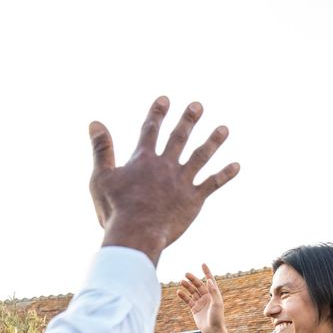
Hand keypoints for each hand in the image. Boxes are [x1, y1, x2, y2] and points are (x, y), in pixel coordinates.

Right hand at [89, 96, 239, 263]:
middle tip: (198, 106)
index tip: (165, 99)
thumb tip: (94, 122)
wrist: (136, 233)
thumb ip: (101, 149)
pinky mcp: (194, 199)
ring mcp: (182, 181)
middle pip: (180, 137)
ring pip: (202, 156)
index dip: (157, 113)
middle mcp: (166, 165)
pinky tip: (237, 165)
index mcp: (143, 159)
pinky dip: (225, 174)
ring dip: (214, 141)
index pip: (151, 130)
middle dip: (189, 120)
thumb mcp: (101, 177)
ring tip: (224, 129)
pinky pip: (213, 183)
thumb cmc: (115, 208)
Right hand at [177, 264, 228, 332]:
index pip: (210, 280)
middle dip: (193, 279)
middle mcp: (207, 297)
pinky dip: (183, 296)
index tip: (202, 264)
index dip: (207, 272)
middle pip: (199, 285)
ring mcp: (200, 302)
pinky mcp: (195, 309)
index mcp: (214, 294)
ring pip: (192, 292)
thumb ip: (213, 292)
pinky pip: (188, 300)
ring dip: (187, 286)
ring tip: (181, 282)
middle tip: (186, 274)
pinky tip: (179, 292)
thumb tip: (208, 280)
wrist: (213, 331)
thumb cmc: (217, 317)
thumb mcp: (217, 303)